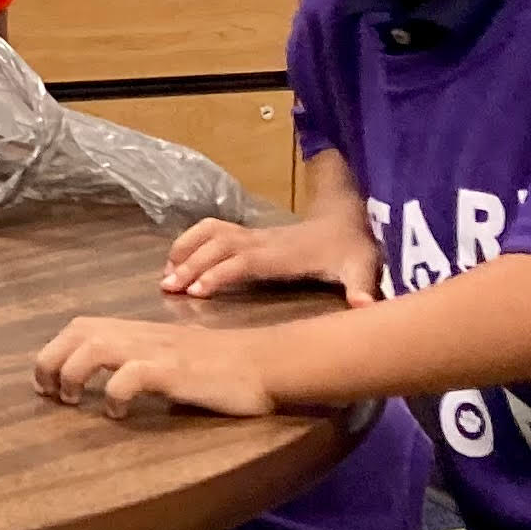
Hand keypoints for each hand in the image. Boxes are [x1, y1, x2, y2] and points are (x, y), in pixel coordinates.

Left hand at [34, 317, 274, 419]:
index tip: (46, 379)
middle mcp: (140, 335)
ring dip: (71, 373)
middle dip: (50, 359)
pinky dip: (113, 393)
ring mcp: (156, 350)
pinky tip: (117, 413)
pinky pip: (130, 375)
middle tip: (48, 392)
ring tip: (70, 400)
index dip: (55, 348)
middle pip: (78, 331)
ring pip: (95, 347)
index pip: (82, 325)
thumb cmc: (221, 366)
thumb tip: (119, 382)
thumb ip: (144, 364)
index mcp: (138, 331)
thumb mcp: (173, 359)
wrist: (263, 362)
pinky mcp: (173, 370)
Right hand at [162, 216, 382, 306]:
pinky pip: (211, 231)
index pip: (243, 261)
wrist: (347, 223)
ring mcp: (252, 235)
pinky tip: (177, 262)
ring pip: (210, 233)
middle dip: (191, 264)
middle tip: (167, 288)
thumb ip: (361, 287)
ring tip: (165, 275)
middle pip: (217, 246)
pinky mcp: (248, 235)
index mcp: (282, 254)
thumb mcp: (362, 268)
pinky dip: (189, 242)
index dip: (219, 273)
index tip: (196, 291)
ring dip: (185, 250)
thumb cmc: (350, 250)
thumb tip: (364, 306)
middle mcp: (261, 241)